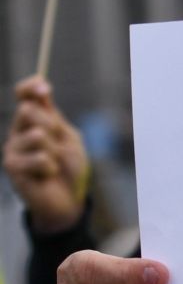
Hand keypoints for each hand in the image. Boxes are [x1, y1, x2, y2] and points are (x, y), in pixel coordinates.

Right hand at [5, 77, 88, 232]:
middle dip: (51, 126)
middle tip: (58, 144)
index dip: (30, 87)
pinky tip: (47, 175)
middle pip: (27, 110)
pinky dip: (51, 167)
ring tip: (54, 163)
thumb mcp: (69, 137)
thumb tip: (41, 85)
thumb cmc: (70, 167)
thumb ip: (53, 115)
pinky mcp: (11, 166)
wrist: (69, 198)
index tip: (44, 88)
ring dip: (54, 151)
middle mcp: (18, 131)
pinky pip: (39, 158)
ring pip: (36, 135)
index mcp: (33, 120)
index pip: (23, 95)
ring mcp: (12, 148)